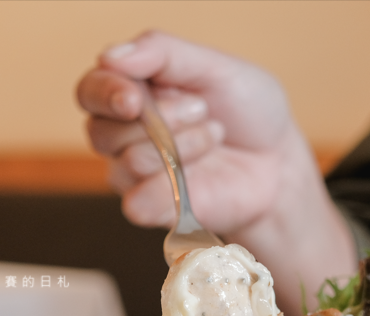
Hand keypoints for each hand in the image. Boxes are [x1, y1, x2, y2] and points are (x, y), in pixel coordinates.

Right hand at [76, 31, 356, 315]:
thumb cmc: (246, 111)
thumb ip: (162, 53)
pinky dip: (172, 186)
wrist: (277, 162)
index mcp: (131, 90)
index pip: (91, 90)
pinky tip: (202, 174)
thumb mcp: (214, 67)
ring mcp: (134, 174)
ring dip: (179, 146)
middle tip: (201, 108)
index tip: (135, 99)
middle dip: (158, 119)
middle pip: (103, 131)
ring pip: (127, 163)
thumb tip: (110, 56)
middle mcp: (123, 133)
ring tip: (215, 135)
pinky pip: (137, 202)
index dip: (106, 93)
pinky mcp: (151, 208)